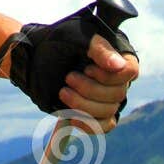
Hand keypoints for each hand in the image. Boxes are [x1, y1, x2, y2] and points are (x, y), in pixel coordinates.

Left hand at [0, 0, 138, 141]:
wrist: (33, 59)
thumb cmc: (56, 42)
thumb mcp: (76, 37)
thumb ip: (99, 49)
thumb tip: (120, 66)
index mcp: (117, 56)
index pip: (129, 71)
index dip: (109, 75)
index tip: (87, 69)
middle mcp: (115, 77)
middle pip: (118, 94)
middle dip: (90, 89)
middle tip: (68, 78)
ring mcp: (105, 96)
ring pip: (108, 111)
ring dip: (84, 105)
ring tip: (63, 93)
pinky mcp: (94, 112)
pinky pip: (103, 126)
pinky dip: (89, 124)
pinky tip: (72, 117)